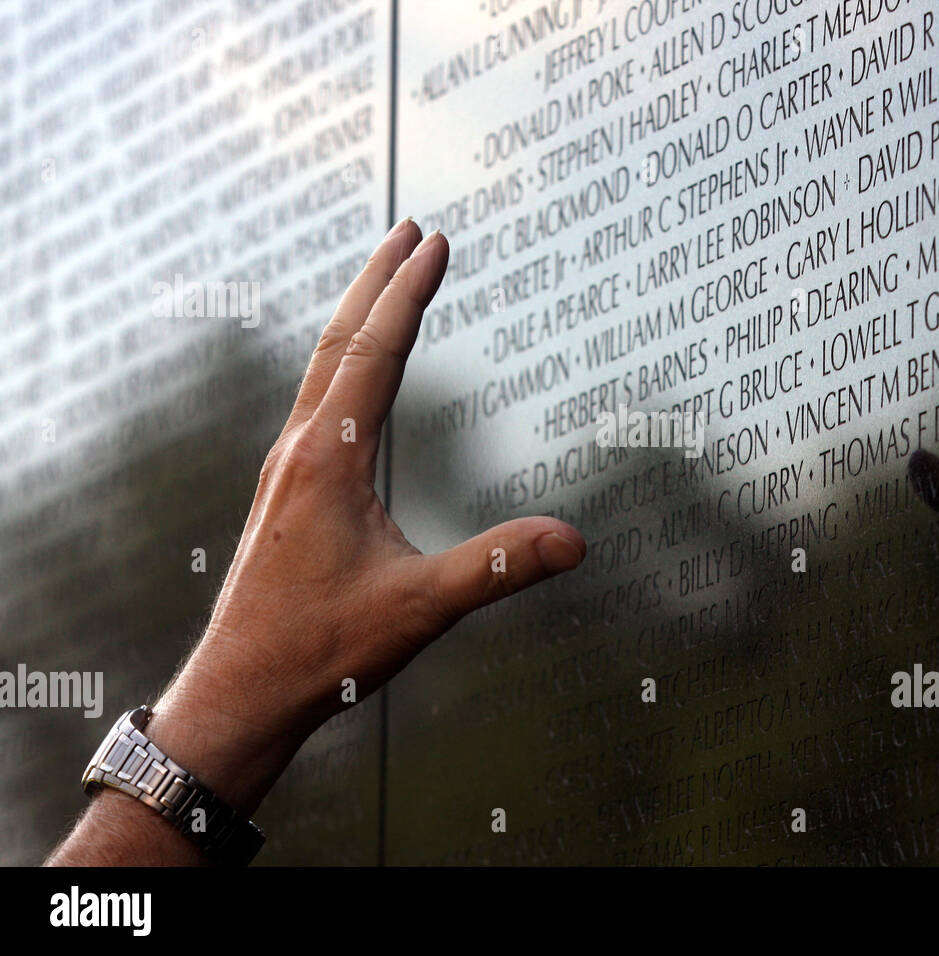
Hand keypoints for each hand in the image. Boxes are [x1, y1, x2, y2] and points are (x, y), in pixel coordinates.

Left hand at [48, 219, 586, 863]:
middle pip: (339, 342)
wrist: (239, 691)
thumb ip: (499, 567)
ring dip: (356, 318)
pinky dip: (343, 364)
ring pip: (321, 370)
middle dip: (376, 281)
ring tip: (383, 284)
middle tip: (409, 231)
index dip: (409, 293)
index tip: (435, 242)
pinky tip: (352, 380)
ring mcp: (286, 470)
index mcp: (328, 460)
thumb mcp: (420, 607)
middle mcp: (300, 451)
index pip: (376, 354)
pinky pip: (316, 402)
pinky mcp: (285, 494)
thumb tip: (575, 540)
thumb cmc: (318, 651)